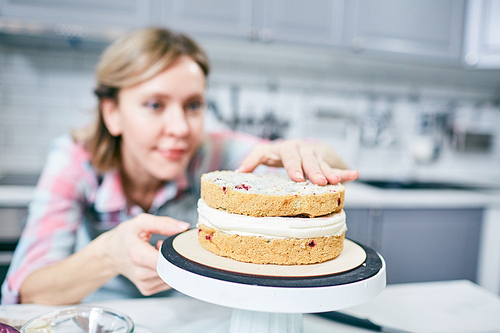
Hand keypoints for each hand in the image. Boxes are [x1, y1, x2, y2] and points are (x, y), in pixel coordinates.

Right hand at [99, 213, 189, 295]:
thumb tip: (184, 227)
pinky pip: (168, 282)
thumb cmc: (125, 237)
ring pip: (172, 276)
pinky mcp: (147, 289)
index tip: (176, 244)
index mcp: (137, 254)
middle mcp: (140, 272)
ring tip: (159, 252)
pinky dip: (168, 271)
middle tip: (167, 245)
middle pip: (171, 269)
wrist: (110, 254)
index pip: (165, 260)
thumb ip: (164, 223)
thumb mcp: (141, 222)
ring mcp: (144, 283)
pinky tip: (158, 262)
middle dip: (175, 256)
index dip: (176, 252)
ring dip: (171, 264)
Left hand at [237, 140, 358, 184]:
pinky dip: (345, 172)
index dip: (291, 166)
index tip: (297, 179)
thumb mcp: (265, 154)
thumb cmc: (278, 154)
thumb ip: (253, 160)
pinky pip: (336, 166)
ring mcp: (313, 155)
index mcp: (283, 148)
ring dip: (328, 172)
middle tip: (316, 181)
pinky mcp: (325, 161)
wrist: (299, 147)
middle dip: (311, 169)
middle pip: (305, 158)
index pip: (285, 154)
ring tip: (335, 181)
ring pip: (320, 162)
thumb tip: (238, 171)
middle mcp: (299, 149)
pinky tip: (355, 174)